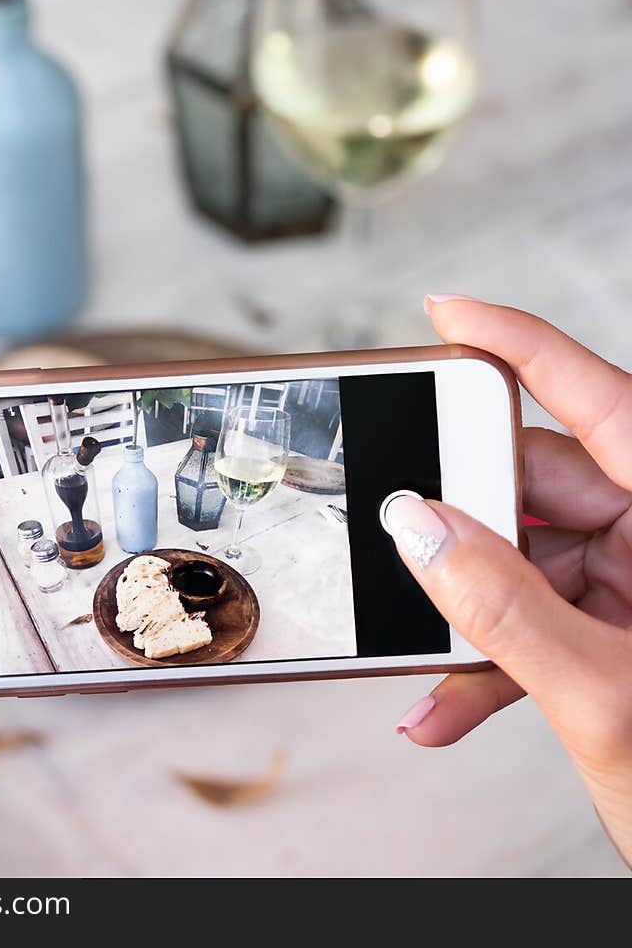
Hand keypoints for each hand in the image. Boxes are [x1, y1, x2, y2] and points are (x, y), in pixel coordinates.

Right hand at [385, 296, 631, 866]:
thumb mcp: (604, 701)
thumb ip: (504, 611)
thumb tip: (423, 531)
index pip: (602, 399)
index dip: (519, 344)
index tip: (447, 316)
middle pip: (544, 486)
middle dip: (465, 527)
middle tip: (407, 544)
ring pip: (531, 561)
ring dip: (469, 614)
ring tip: (430, 662)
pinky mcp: (622, 630)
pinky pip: (542, 619)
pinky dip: (493, 659)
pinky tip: (449, 699)